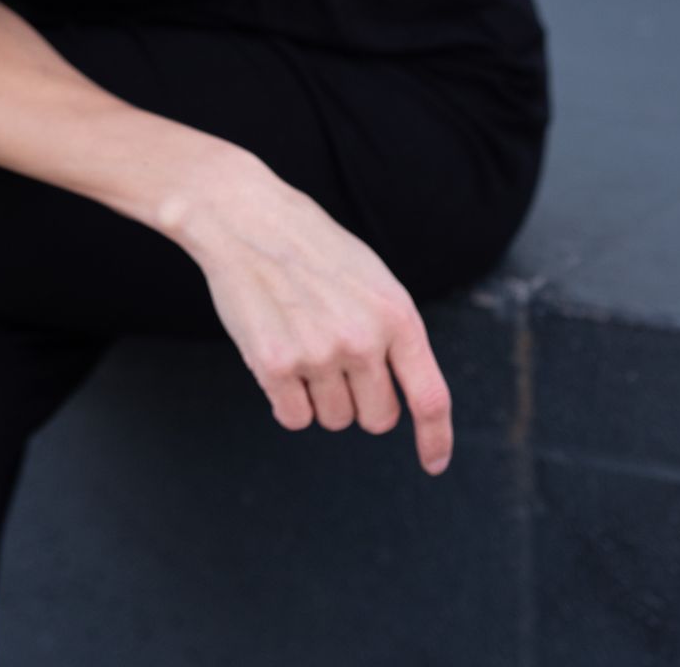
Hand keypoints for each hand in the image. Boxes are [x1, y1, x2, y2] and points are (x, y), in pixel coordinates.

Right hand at [179, 149, 454, 475]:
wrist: (244, 216)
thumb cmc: (309, 246)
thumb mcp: (371, 278)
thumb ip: (392, 332)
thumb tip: (405, 394)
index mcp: (396, 314)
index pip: (430, 397)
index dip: (435, 438)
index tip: (433, 463)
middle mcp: (364, 339)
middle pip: (377, 418)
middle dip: (360, 401)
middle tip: (334, 358)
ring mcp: (319, 353)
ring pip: (333, 419)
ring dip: (319, 395)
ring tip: (300, 341)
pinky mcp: (275, 365)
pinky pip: (293, 417)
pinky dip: (286, 400)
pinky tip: (277, 357)